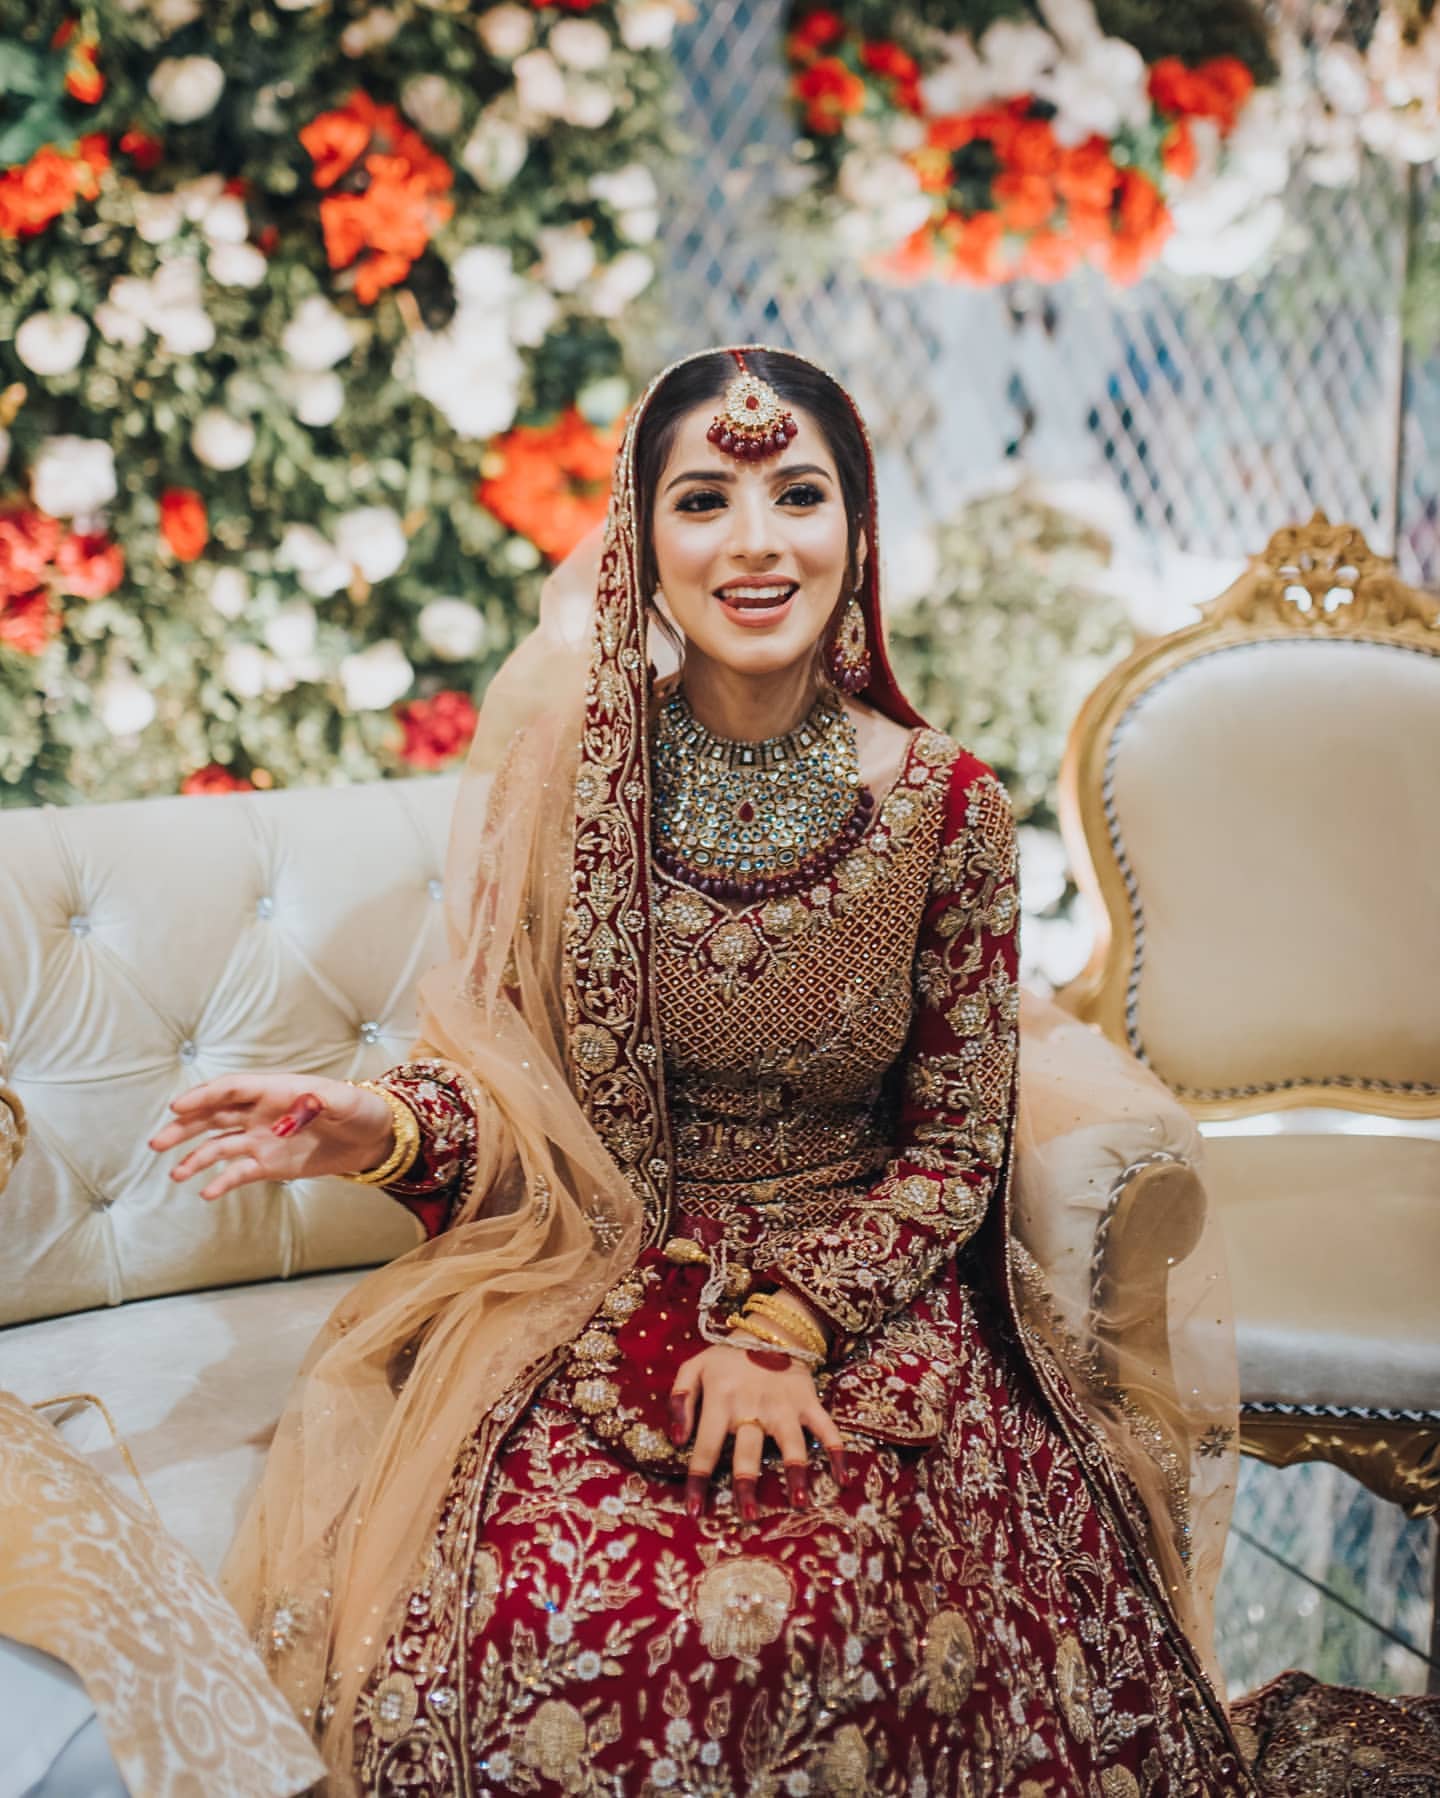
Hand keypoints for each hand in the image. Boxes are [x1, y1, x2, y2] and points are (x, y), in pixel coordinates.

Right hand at [148, 1073, 393, 1201]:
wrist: (373, 1139)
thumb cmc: (361, 1110)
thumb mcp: (347, 1102)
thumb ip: (323, 1102)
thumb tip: (299, 1109)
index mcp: (275, 1091)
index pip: (232, 1089)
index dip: (204, 1096)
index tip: (178, 1107)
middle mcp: (261, 1113)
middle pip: (214, 1115)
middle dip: (185, 1127)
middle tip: (158, 1141)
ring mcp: (262, 1138)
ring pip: (219, 1145)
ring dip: (195, 1156)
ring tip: (176, 1173)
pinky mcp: (269, 1163)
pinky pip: (239, 1172)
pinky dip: (221, 1181)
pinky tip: (206, 1192)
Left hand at [669, 1343, 849, 1521]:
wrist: (769, 1330)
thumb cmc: (727, 1359)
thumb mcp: (694, 1368)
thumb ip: (679, 1399)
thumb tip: (677, 1439)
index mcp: (721, 1400)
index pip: (706, 1446)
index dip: (698, 1478)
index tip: (693, 1510)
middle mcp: (753, 1406)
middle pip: (749, 1450)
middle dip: (747, 1483)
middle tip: (747, 1516)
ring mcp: (784, 1405)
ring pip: (792, 1442)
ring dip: (796, 1471)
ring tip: (799, 1501)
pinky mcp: (808, 1401)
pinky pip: (826, 1427)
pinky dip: (837, 1450)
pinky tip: (842, 1477)